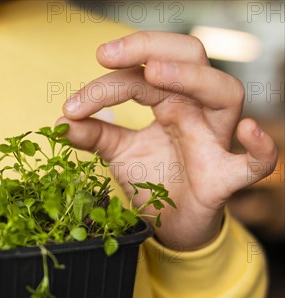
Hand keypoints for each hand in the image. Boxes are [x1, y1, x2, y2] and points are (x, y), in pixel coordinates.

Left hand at [60, 31, 277, 249]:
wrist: (173, 225)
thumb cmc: (154, 181)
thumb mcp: (119, 155)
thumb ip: (95, 136)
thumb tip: (60, 122)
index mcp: (171, 101)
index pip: (142, 74)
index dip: (105, 84)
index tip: (71, 107)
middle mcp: (197, 111)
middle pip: (192, 56)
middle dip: (150, 48)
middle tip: (106, 57)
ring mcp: (215, 141)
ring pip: (225, 92)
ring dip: (192, 78)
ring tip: (155, 74)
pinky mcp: (225, 178)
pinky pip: (258, 163)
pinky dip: (261, 148)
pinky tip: (248, 131)